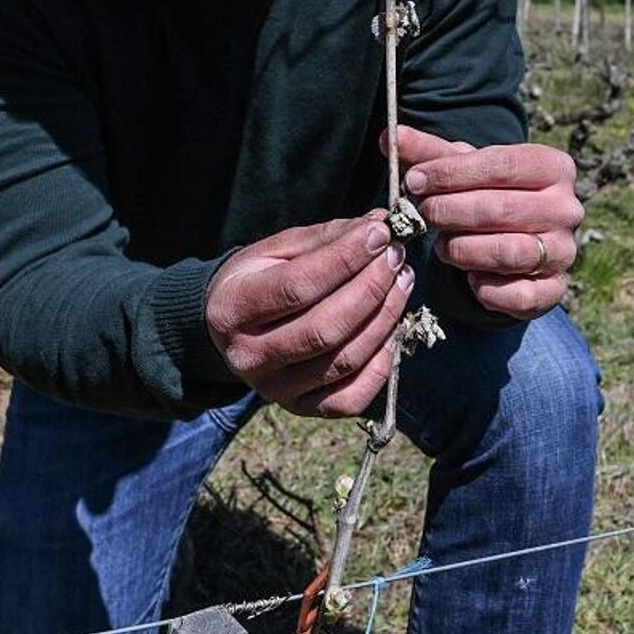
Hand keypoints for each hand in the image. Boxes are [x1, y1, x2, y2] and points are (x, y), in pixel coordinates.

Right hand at [204, 212, 413, 417]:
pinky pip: (350, 398)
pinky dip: (381, 365)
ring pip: (343, 361)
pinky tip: (392, 329)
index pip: (299, 286)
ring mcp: (273, 388)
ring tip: (401, 282)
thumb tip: (380, 226)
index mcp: (233, 308)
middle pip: (325, 328)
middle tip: (396, 258)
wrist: (232, 325)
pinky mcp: (299, 407)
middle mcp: (248, 355)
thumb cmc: (260, 278)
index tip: (380, 234)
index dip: (346, 259)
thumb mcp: (279, 248)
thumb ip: (327, 238)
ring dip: (385, 319)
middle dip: (372, 289)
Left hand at [387, 125, 580, 319]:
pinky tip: (468, 277)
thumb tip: (389, 136)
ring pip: (507, 252)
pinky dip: (485, 288)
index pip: (500, 165)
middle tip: (421, 214)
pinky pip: (517, 294)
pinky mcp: (555, 289)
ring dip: (462, 250)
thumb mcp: (463, 171)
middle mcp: (567, 208)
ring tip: (440, 246)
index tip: (414, 181)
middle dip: (450, 211)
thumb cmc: (488, 195)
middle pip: (501, 208)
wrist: (518, 242)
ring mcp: (565, 251)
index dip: (451, 173)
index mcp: (553, 167)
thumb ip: (429, 154)